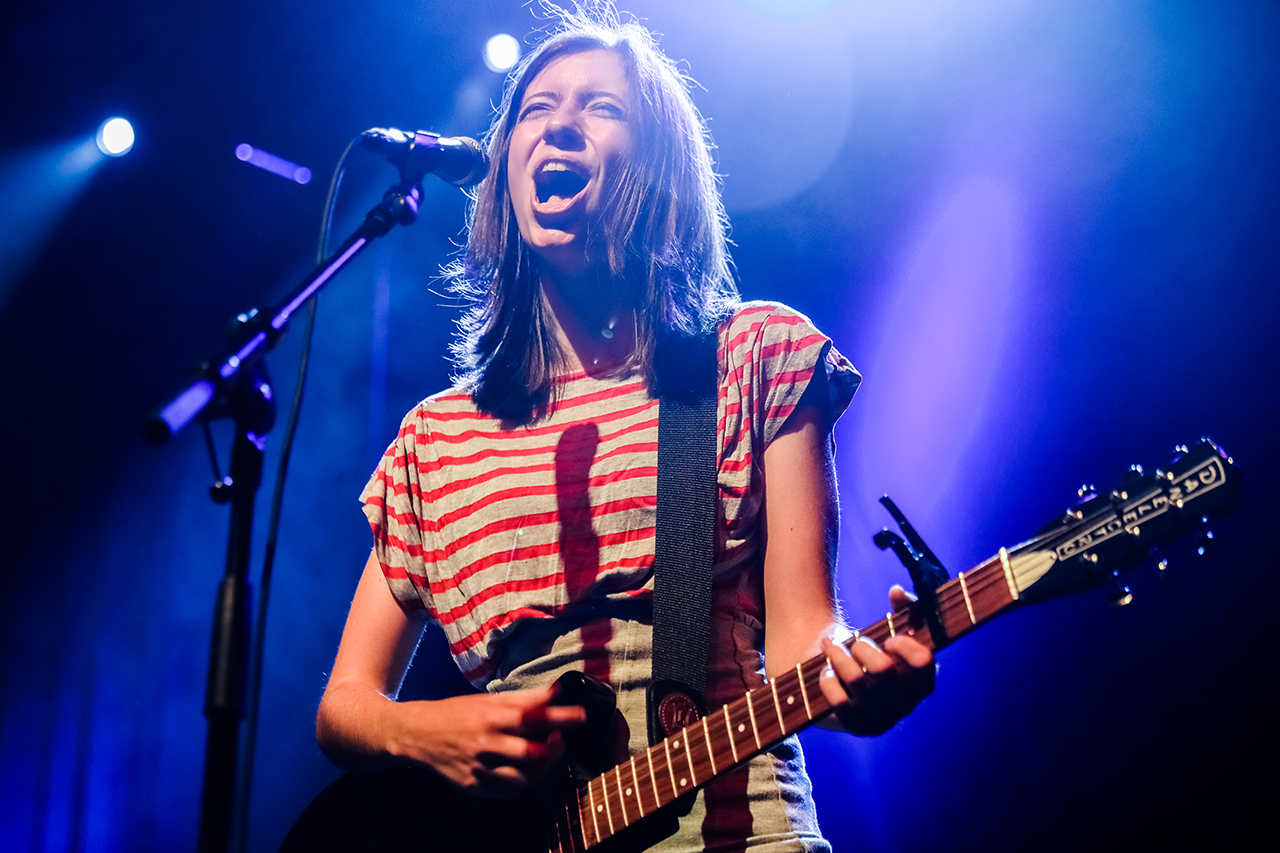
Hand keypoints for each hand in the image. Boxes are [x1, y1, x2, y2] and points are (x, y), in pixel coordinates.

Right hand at [393, 685, 585, 798]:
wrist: (419, 733)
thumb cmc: (459, 713)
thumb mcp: (490, 700)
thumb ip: (525, 698)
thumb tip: (557, 690)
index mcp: (492, 716)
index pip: (533, 716)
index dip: (561, 717)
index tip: (581, 716)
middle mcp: (486, 742)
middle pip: (530, 753)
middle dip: (553, 749)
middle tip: (560, 740)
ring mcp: (478, 767)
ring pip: (521, 778)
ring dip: (539, 769)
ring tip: (541, 757)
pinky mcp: (472, 785)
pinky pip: (506, 792)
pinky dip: (520, 783)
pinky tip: (522, 772)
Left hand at [817, 585, 935, 735]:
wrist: (840, 675)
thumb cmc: (872, 647)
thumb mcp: (891, 627)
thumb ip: (903, 605)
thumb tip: (896, 591)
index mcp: (923, 680)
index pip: (923, 663)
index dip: (904, 646)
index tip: (889, 639)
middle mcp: (907, 704)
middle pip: (884, 669)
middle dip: (862, 647)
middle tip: (854, 642)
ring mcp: (883, 719)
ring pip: (859, 681)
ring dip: (840, 656)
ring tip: (832, 648)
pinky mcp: (857, 727)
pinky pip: (840, 702)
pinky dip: (829, 681)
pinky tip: (826, 671)